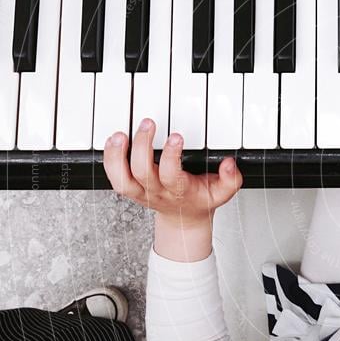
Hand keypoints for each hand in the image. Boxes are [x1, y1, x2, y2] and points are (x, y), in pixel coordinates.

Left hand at [103, 118, 241, 261]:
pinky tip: (113, 142)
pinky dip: (109, 159)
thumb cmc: (199, 199)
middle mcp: (156, 192)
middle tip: (148, 124)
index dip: (171, 155)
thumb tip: (228, 163)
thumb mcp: (222, 192)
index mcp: (179, 191)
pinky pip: (113, 176)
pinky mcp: (129, 187)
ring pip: (121, 178)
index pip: (171, 175)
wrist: (183, 217)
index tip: (176, 137)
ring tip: (120, 135)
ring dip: (117, 156)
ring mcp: (140, 191)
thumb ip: (230, 179)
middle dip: (142, 146)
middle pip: (142, 172)